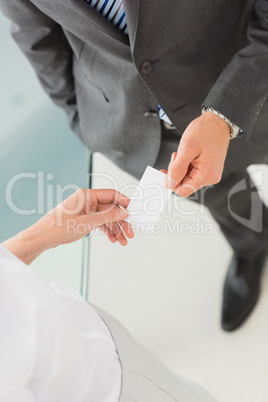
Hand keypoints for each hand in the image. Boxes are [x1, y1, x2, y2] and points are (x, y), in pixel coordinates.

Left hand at [2, 189, 133, 263]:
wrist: (43, 237)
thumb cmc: (59, 227)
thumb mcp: (88, 223)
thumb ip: (108, 217)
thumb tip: (124, 212)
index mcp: (87, 195)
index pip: (112, 194)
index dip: (124, 203)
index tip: (133, 212)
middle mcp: (87, 201)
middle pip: (111, 208)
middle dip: (121, 221)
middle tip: (130, 233)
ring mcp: (86, 210)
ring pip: (106, 218)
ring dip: (115, 229)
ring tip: (123, 241)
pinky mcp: (83, 219)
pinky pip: (100, 223)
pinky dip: (107, 231)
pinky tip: (113, 239)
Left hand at [164, 112, 229, 196]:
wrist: (218, 121)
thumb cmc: (205, 131)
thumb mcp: (187, 149)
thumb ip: (177, 169)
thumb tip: (169, 183)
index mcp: (206, 175)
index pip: (183, 191)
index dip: (171, 182)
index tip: (164, 171)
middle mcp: (210, 178)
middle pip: (185, 185)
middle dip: (176, 173)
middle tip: (176, 156)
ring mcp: (211, 174)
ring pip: (188, 179)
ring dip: (181, 168)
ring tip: (182, 153)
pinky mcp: (210, 169)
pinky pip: (194, 173)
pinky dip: (187, 165)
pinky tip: (188, 155)